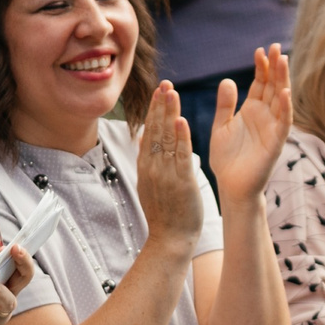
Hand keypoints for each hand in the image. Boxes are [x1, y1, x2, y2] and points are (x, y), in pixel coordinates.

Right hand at [134, 82, 206, 252]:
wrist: (170, 240)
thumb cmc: (164, 213)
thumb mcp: (150, 183)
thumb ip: (148, 159)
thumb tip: (143, 138)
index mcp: (146, 166)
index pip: (149, 132)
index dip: (154, 110)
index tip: (158, 91)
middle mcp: (153, 167)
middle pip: (155, 130)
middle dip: (160, 106)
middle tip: (164, 83)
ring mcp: (165, 174)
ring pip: (166, 139)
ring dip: (169, 114)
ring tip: (171, 92)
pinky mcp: (181, 182)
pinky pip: (180, 156)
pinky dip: (180, 138)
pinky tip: (181, 120)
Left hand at [207, 47, 291, 207]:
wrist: (231, 186)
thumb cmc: (227, 159)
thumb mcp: (221, 126)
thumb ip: (225, 105)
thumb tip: (228, 80)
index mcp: (252, 110)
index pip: (260, 83)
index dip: (261, 67)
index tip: (259, 50)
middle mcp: (266, 116)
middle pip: (273, 86)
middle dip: (275, 67)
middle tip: (276, 47)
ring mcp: (273, 128)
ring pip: (281, 100)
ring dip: (283, 81)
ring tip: (282, 61)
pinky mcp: (276, 143)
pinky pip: (283, 123)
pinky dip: (286, 108)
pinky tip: (285, 92)